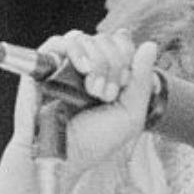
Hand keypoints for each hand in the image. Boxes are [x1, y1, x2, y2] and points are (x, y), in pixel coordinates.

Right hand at [34, 30, 159, 186]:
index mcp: (109, 75)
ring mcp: (65, 65)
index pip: (123, 44)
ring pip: (87, 37)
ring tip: (93, 89)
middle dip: (114, 64)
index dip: (128, 57)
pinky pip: (60, 41)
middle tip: (106, 94)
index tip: (124, 84)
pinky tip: (82, 68)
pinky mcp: (43, 66)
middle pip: (107, 40)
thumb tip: (150, 46)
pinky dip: (75, 49)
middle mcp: (87, 67)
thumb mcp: (130, 115)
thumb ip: (142, 81)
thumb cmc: (95, 140)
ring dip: (97, 61)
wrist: (63, 155)